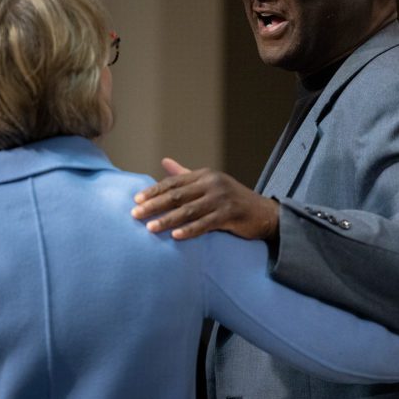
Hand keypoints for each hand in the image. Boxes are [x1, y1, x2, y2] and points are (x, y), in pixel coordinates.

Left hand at [132, 158, 279, 240]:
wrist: (263, 213)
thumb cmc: (231, 199)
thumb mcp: (210, 184)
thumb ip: (186, 176)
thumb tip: (164, 161)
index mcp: (204, 175)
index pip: (173, 182)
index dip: (154, 191)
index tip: (136, 200)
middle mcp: (212, 183)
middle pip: (177, 195)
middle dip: (154, 205)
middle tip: (135, 215)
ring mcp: (222, 198)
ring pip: (188, 210)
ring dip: (167, 220)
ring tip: (150, 228)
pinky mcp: (230, 214)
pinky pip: (206, 224)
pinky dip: (190, 230)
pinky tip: (176, 236)